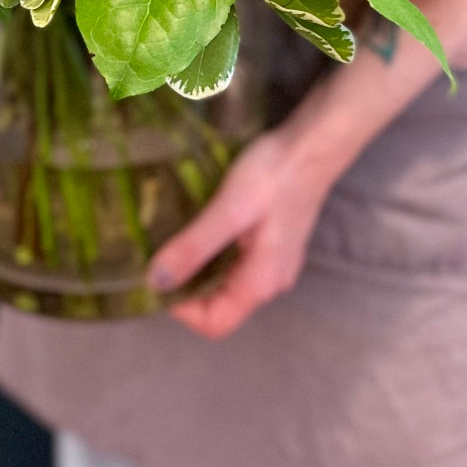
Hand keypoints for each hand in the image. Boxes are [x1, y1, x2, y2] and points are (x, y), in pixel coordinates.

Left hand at [146, 106, 345, 340]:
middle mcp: (269, 281)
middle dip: (184, 284)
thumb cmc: (274, 175)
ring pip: (223, 279)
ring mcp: (271, 261)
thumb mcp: (229, 210)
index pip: (214, 323)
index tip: (156, 274)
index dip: (181, 308)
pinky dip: (208, 248)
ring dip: (194, 264)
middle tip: (155, 252)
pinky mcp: (269, 240)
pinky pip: (232, 258)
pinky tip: (192, 222)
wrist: (312, 143)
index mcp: (261, 283)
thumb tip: (154, 282)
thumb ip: (194, 247)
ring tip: (168, 236)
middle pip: (218, 303)